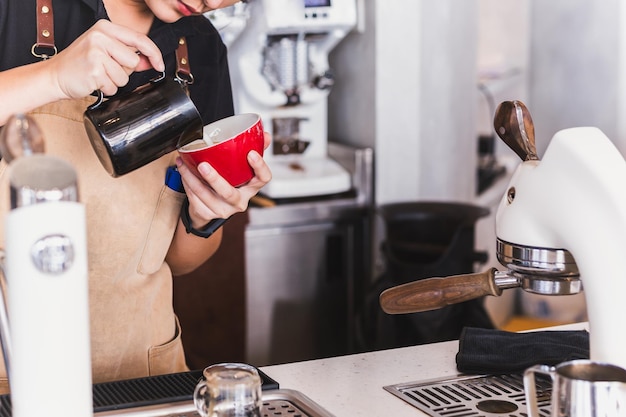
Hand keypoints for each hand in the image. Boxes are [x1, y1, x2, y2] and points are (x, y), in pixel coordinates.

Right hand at [47, 20, 163, 99]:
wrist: (55, 75)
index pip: (140, 39)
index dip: (154, 54)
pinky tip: (94, 82)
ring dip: (114, 82)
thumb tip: (150, 62)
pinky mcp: (94, 70)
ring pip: (125, 77)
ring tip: (99, 75)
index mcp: (105, 28)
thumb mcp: (105, 52)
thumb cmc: (80, 63)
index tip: (160, 65)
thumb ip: (129, 56)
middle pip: (134, 62)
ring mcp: (96, 53)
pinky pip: (114, 87)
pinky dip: (106, 89)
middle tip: (106, 69)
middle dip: (124, 71)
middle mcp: (100, 36)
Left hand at [176, 132, 272, 226]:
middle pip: (229, 193)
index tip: (251, 153)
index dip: (259, 167)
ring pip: (205, 195)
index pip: (263, 179)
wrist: (212, 208)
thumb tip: (264, 135)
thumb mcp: (242, 171)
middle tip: (203, 165)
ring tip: (184, 163)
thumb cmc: (230, 184)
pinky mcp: (207, 213)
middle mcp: (238, 202)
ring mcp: (222, 210)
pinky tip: (183, 171)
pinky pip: (194, 198)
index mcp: (250, 188)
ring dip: (192, 178)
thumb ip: (253, 151)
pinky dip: (186, 183)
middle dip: (214, 179)